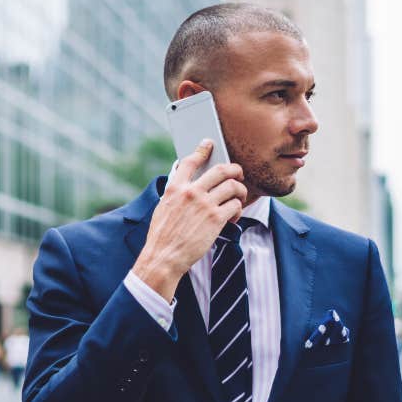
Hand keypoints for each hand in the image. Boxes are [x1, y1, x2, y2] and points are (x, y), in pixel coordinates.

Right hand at [132, 139, 246, 300]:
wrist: (163, 257)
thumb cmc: (162, 237)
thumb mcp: (164, 208)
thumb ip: (177, 195)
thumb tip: (190, 187)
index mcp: (175, 188)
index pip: (190, 161)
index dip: (202, 150)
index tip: (209, 144)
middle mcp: (191, 192)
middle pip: (221, 170)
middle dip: (234, 169)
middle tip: (238, 173)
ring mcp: (204, 204)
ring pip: (232, 186)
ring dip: (240, 191)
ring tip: (239, 197)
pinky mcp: (216, 219)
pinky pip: (235, 206)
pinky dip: (238, 209)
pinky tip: (233, 216)